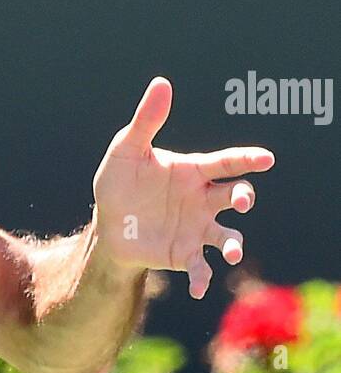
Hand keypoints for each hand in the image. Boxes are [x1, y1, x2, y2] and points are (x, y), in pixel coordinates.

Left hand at [92, 77, 274, 299]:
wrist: (106, 225)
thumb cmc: (120, 183)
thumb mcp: (126, 150)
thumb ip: (146, 120)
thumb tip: (162, 83)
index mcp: (193, 172)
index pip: (226, 162)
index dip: (247, 159)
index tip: (266, 159)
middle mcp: (202, 200)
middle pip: (235, 196)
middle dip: (244, 197)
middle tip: (241, 200)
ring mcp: (196, 229)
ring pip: (226, 236)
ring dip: (234, 244)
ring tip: (231, 251)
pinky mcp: (184, 255)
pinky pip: (201, 269)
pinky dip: (203, 279)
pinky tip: (197, 289)